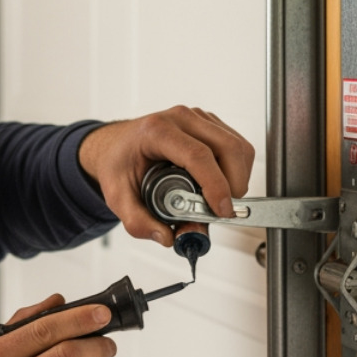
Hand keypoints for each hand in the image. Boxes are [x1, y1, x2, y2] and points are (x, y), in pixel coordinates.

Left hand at [77, 106, 254, 246]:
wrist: (117, 145)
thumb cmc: (118, 164)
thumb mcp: (117, 196)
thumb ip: (137, 221)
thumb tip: (167, 238)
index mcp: (157, 132)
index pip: (198, 155)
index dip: (216, 185)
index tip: (221, 211)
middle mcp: (181, 119)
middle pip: (228, 148)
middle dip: (234, 185)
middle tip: (222, 211)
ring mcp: (198, 118)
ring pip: (239, 147)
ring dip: (239, 178)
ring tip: (220, 200)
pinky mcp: (210, 123)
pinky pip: (238, 146)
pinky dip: (238, 170)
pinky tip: (221, 184)